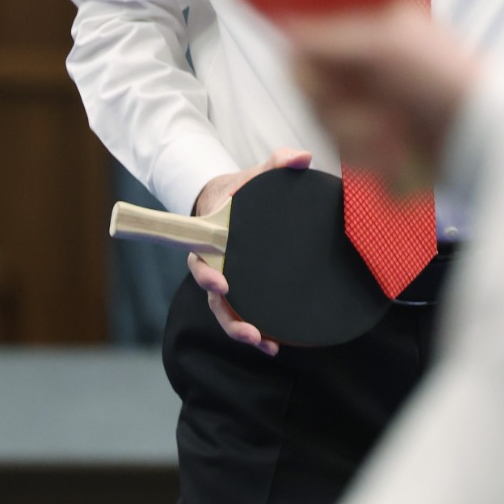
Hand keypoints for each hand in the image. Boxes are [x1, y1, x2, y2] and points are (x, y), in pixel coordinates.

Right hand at [189, 145, 311, 353]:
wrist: (234, 202)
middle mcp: (215, 265)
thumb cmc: (244, 189)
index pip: (200, 260)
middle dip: (228, 317)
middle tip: (248, 330)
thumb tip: (303, 157)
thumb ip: (278, 162)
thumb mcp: (257, 173)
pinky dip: (257, 331)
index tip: (221, 283)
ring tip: (265, 344)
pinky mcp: (244, 291)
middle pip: (213, 298)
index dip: (206, 274)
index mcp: (211, 239)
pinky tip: (276, 345)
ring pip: (227, 314)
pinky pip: (244, 314)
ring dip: (242, 331)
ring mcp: (229, 281)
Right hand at [284, 0, 478, 192]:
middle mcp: (375, 71)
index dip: (315, 79)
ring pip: (334, 134)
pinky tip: (402, 162)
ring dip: (363, 144)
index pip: (310, 55)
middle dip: (345, 116)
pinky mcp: (389, 151)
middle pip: (318, 99)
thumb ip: (329, 39)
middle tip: (380, 118)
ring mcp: (381, 112)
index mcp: (377, 35)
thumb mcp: (385, 46)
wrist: (485, 144)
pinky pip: (356, 162)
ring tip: (398, 143)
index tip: (328, 89)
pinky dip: (377, 167)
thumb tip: (284, 25)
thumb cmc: (442, 83)